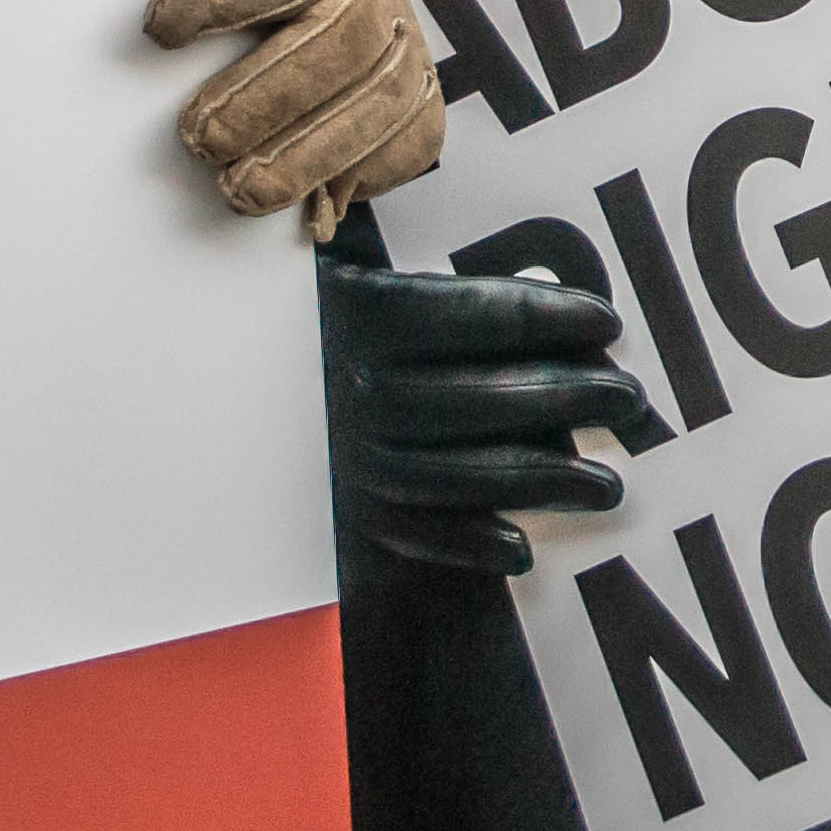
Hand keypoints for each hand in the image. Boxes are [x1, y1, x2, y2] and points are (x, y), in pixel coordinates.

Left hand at [149, 0, 445, 236]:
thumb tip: (133, 49)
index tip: (160, 30)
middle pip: (335, 40)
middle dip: (264, 96)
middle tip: (199, 139)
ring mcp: (408, 47)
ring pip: (373, 103)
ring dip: (305, 154)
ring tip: (240, 191)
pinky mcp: (424, 106)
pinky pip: (404, 145)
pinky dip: (356, 176)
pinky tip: (306, 200)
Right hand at [325, 258, 666, 577]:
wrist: (201, 384)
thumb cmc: (300, 320)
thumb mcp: (349, 280)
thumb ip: (436, 295)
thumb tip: (554, 304)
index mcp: (358, 315)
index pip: (475, 315)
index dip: (550, 316)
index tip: (607, 321)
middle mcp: (351, 388)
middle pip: (482, 397)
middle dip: (567, 398)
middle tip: (629, 400)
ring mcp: (345, 456)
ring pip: (463, 474)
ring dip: (545, 482)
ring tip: (607, 485)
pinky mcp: (338, 509)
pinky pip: (414, 534)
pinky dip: (469, 545)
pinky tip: (522, 550)